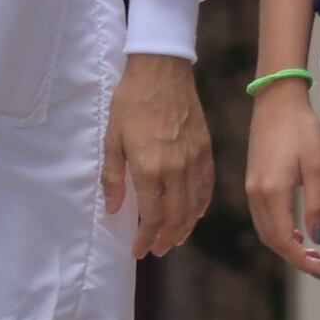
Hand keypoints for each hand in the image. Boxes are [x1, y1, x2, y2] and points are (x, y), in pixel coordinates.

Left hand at [99, 51, 210, 260]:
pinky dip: (201, 204)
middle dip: (166, 239)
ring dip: (185, 227)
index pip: (152, 217)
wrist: (161, 70)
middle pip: (176, 217)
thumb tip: (113, 208)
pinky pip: (207, 185)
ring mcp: (194, 159)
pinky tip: (195, 213)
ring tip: (175, 239)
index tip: (139, 249)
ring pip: (194, 206)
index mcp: (150, 168)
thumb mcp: (112, 139)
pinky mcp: (206, 149)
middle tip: (157, 250)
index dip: (146, 238)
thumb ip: (113, 177)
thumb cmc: (131, 102)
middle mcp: (176, 169)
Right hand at [245, 75, 319, 277]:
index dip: (304, 263)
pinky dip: (279, 232)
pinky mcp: (253, 181)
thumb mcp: (317, 166)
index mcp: (272, 192)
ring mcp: (251, 188)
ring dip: (287, 247)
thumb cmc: (301, 129)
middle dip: (296, 260)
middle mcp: (256, 195)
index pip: (285, 242)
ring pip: (266, 231)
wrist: (277, 100)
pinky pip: (263, 218)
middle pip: (272, 241)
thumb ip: (316, 204)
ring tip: (312, 254)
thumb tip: (316, 238)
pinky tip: (297, 232)